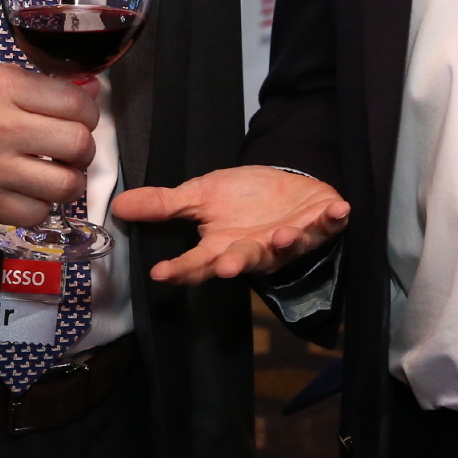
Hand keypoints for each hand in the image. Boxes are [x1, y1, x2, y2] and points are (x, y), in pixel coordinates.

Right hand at [0, 59, 97, 224]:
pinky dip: (43, 205)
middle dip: (84, 148)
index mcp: (2, 88)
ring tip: (59, 172)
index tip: (81, 118)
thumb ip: (42, 83)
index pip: (75, 105)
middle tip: (72, 148)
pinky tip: (34, 191)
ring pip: (64, 185)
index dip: (89, 113)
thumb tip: (94, 92)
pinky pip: (36, 214)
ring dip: (71, 180)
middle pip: (77, 145)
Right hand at [111, 165, 348, 285]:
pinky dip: (334, 220)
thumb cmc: (239, 196)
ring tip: (280, 235)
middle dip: (237, 263)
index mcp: (223, 246)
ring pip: (285, 248)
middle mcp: (255, 250)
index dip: (180, 270)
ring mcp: (288, 240)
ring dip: (285, 243)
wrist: (281, 184)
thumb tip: (118, 205)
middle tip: (226, 265)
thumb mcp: (199, 196)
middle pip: (244, 261)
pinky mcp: (318, 226)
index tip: (161, 273)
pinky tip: (339, 210)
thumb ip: (164, 205)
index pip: (197, 263)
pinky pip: (328, 226)